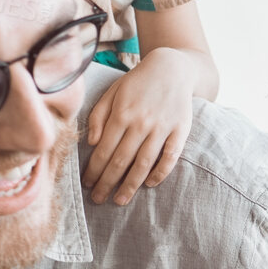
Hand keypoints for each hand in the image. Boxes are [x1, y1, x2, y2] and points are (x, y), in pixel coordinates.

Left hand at [84, 50, 196, 203]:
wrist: (173, 68)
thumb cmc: (138, 82)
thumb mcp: (112, 92)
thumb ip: (98, 116)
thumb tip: (90, 143)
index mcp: (121, 113)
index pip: (103, 150)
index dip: (94, 170)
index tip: (87, 184)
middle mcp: (141, 122)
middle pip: (121, 161)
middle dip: (107, 183)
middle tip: (98, 199)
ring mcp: (162, 127)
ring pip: (144, 163)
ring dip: (130, 185)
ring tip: (120, 200)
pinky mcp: (181, 129)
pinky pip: (170, 157)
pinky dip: (160, 173)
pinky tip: (150, 184)